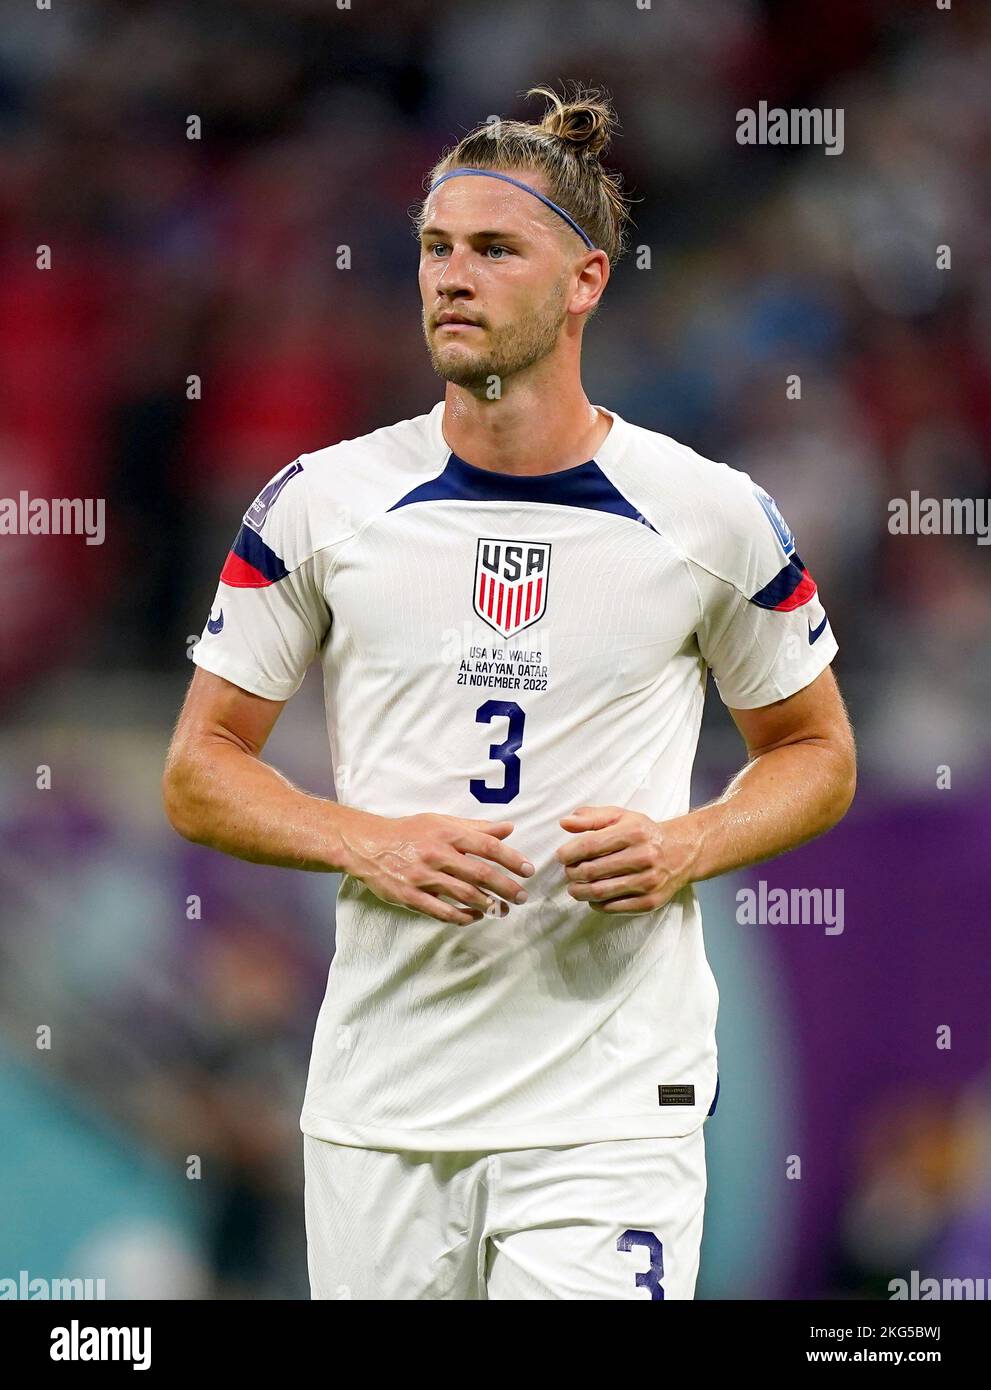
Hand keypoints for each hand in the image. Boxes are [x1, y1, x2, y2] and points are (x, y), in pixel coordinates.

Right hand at [337, 809, 534, 924]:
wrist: (369, 846)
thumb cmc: (410, 832)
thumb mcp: (441, 822)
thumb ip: (476, 828)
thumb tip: (508, 829)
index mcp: (447, 833)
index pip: (487, 846)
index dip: (511, 859)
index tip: (528, 870)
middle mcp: (437, 854)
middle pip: (480, 873)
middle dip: (506, 887)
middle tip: (522, 896)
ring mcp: (423, 877)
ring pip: (464, 894)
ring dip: (488, 904)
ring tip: (502, 909)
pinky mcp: (411, 896)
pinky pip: (442, 911)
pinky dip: (462, 916)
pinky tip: (475, 916)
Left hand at [555, 805, 697, 913]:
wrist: (681, 853)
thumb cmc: (643, 833)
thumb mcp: (620, 816)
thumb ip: (591, 817)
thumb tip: (564, 823)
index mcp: (634, 832)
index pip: (590, 845)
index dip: (569, 853)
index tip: (561, 856)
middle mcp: (643, 856)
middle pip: (592, 870)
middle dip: (572, 873)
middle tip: (568, 872)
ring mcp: (648, 882)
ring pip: (600, 891)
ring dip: (580, 891)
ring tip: (575, 887)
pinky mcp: (650, 901)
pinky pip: (613, 907)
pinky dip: (597, 904)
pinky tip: (593, 897)